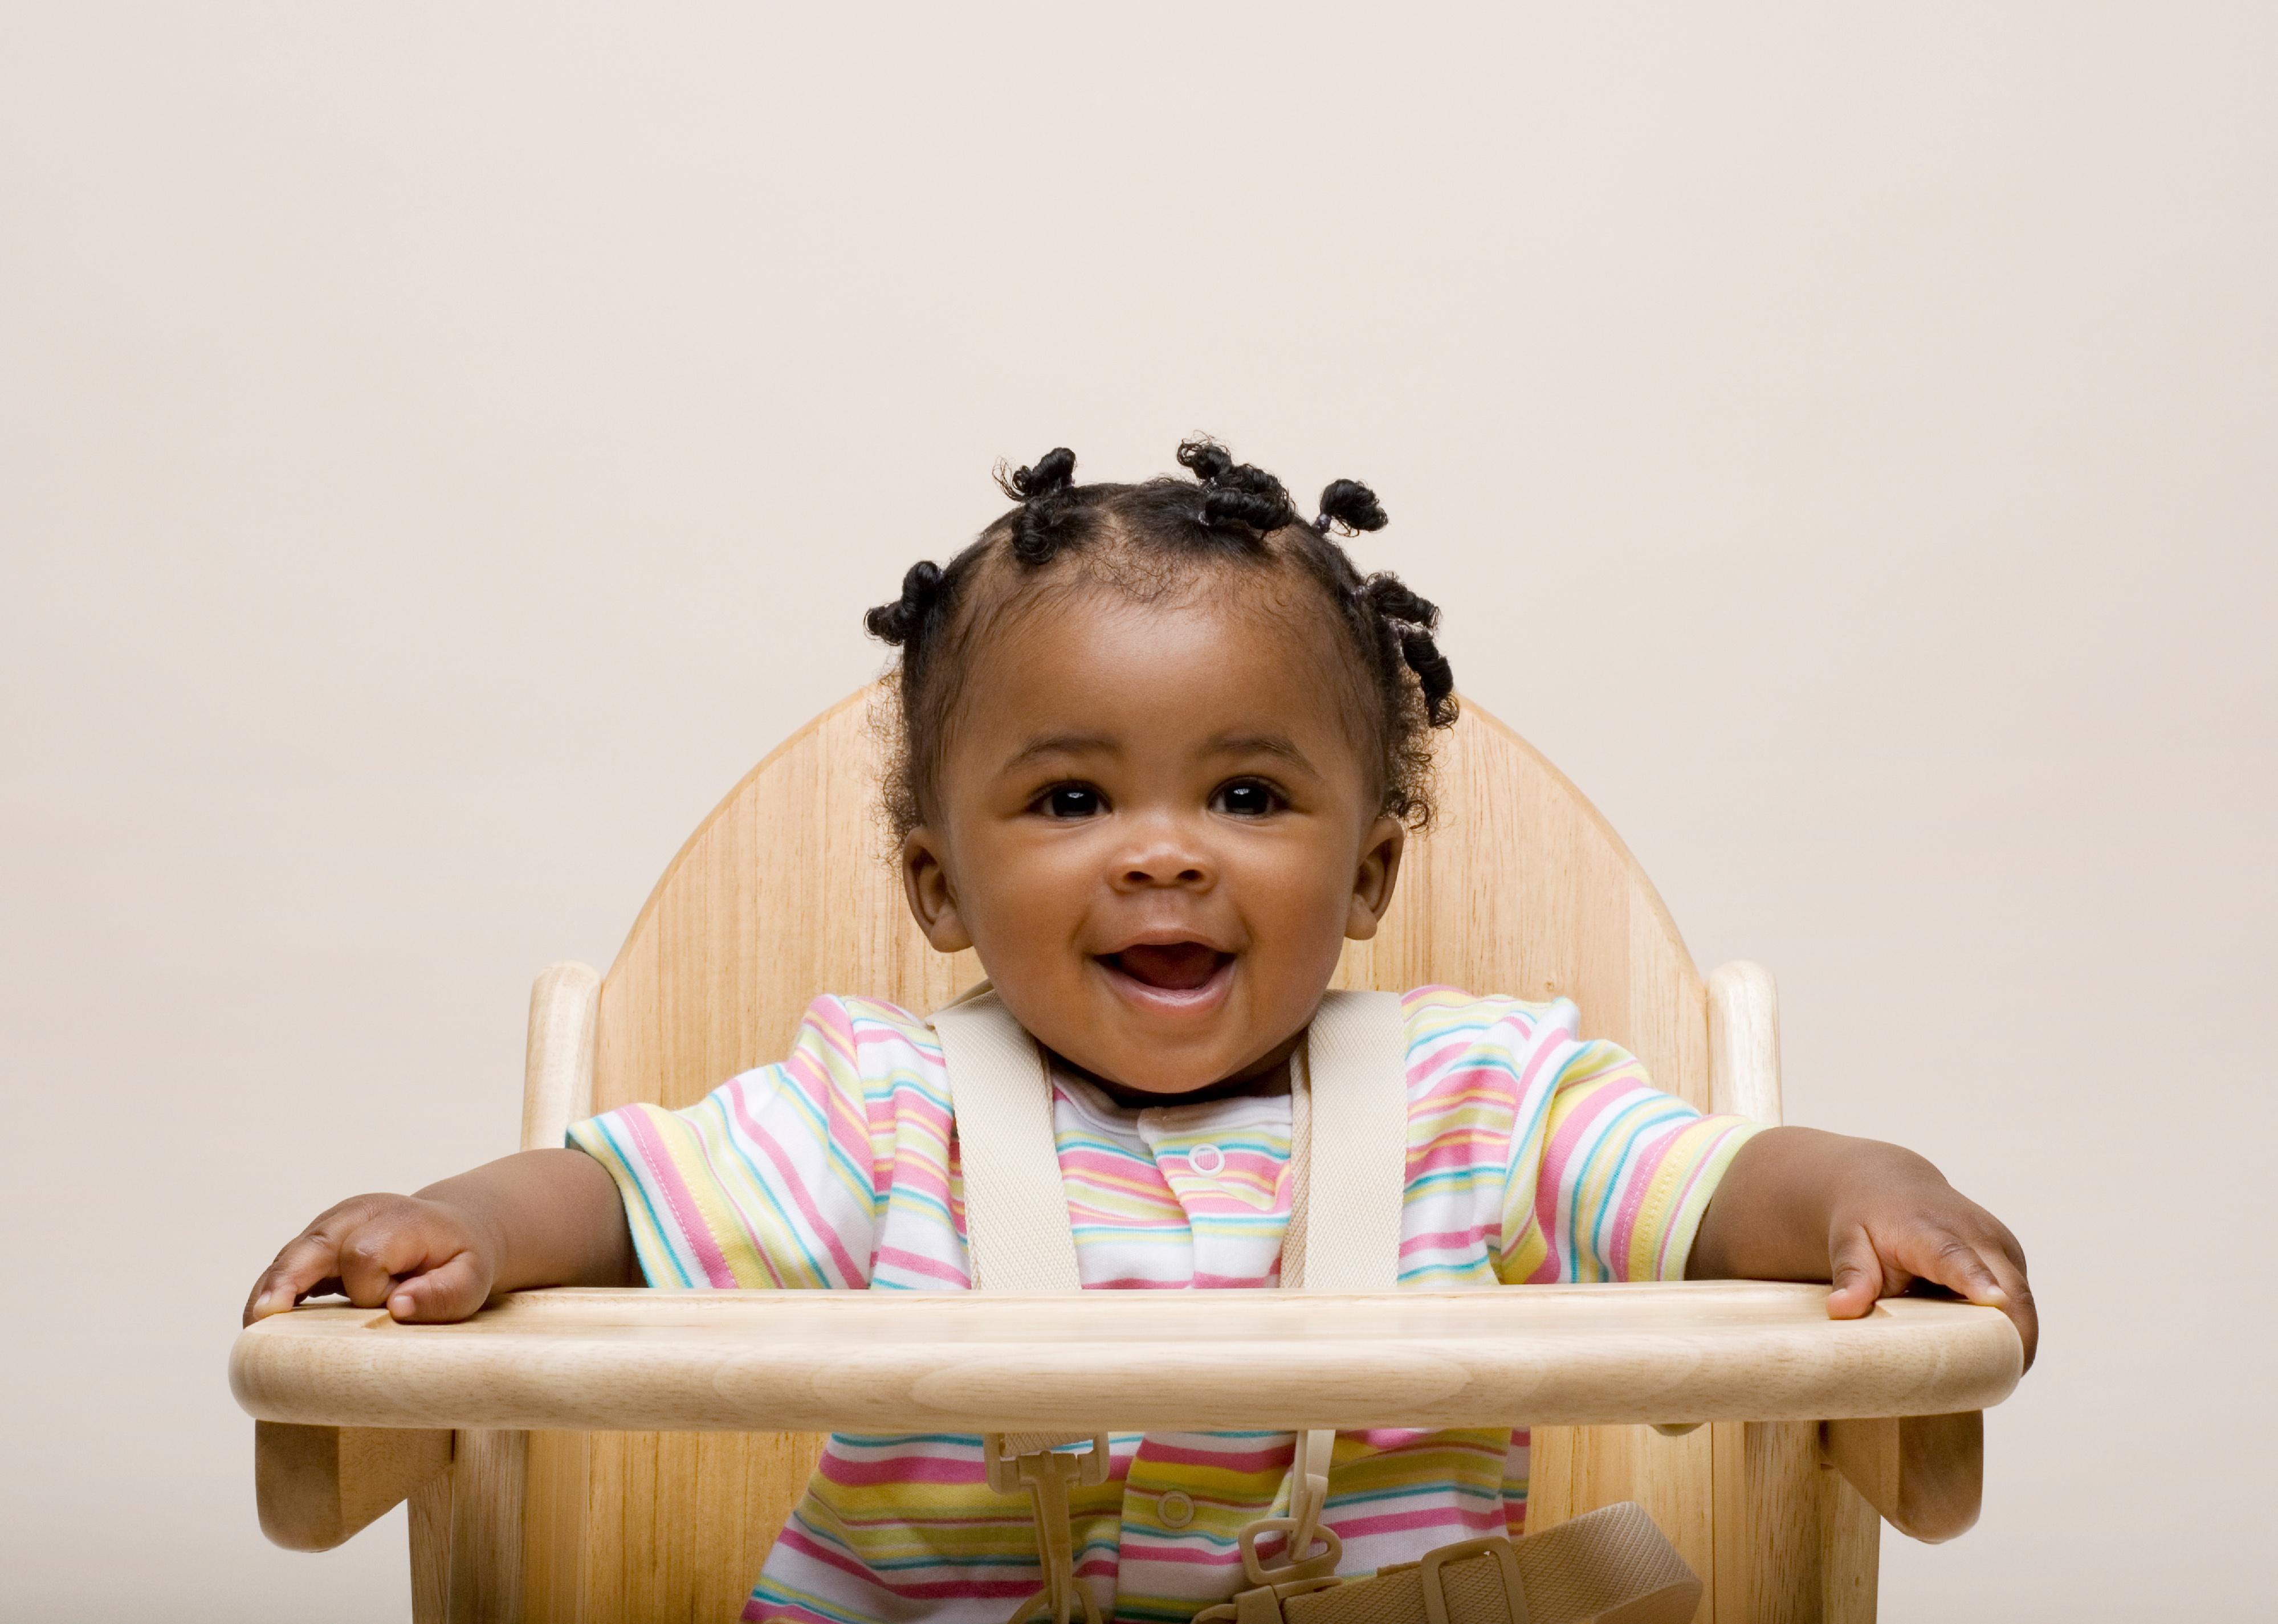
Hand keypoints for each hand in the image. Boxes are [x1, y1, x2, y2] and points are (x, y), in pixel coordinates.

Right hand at [243, 1192, 500, 1325]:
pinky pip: (285, 1266)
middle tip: (262, 1318)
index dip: (370, 1289)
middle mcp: (357, 1215)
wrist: (455, 1231)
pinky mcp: (317, 1244)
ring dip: (270, 1290)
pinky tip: (260, 1321)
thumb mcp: (471, 1280)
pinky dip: (271, 1292)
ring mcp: (332, 1226)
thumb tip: (397, 1307)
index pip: (364, 1254)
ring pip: (290, 1256)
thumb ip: (442, 1294)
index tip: (390, 1306)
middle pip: (313, 1245)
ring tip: (252, 1328)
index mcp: (397, 1220)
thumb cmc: (460, 1261)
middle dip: (287, 1280)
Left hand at [1823, 1151, 2037, 1369]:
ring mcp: (2002, 1247)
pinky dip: (2008, 1329)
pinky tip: (1984, 1349)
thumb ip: (1850, 1273)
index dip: (1976, 1281)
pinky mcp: (2012, 1260)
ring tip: (1988, 1376)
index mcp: (1932, 1231)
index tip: (1994, 1301)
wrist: (1891, 1187)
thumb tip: (1841, 1310)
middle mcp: (1977, 1235)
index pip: (1957, 1257)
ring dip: (2013, 1340)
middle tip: (1997, 1383)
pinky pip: (2019, 1303)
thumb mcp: (1848, 1241)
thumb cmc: (1868, 1220)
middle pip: (2012, 1292)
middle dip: (2014, 1338)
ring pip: (2022, 1304)